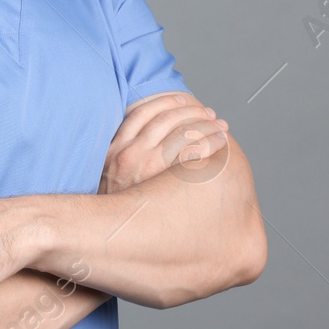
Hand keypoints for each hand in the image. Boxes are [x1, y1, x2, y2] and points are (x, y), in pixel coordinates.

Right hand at [98, 92, 228, 193]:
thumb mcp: (109, 171)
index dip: (167, 102)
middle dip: (192, 112)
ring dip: (206, 126)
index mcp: (116, 146)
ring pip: (183, 134)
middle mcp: (130, 152)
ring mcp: (147, 166)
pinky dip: (210, 144)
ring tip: (220, 128)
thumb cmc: (114, 202)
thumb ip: (123, 152)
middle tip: (210, 114)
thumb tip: (146, 139)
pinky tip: (220, 144)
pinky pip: (193, 154)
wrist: (108, 228)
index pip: (143, 112)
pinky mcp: (166, 181)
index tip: (182, 100)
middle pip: (167, 120)